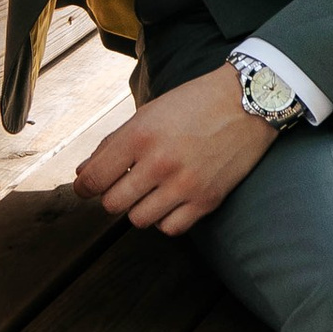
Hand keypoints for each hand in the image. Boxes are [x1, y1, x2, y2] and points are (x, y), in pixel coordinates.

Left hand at [75, 67, 276, 234]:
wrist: (248, 103)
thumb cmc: (194, 103)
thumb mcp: (148, 113)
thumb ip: (112, 144)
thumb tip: (84, 174)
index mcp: (140, 136)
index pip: (94, 179)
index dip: (84, 187)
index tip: (86, 187)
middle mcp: (160, 163)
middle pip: (113, 204)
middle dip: (112, 196)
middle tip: (123, 185)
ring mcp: (185, 185)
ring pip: (139, 220)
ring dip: (139, 208)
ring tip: (150, 191)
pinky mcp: (207, 200)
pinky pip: (170, 228)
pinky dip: (165, 219)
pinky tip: (170, 201)